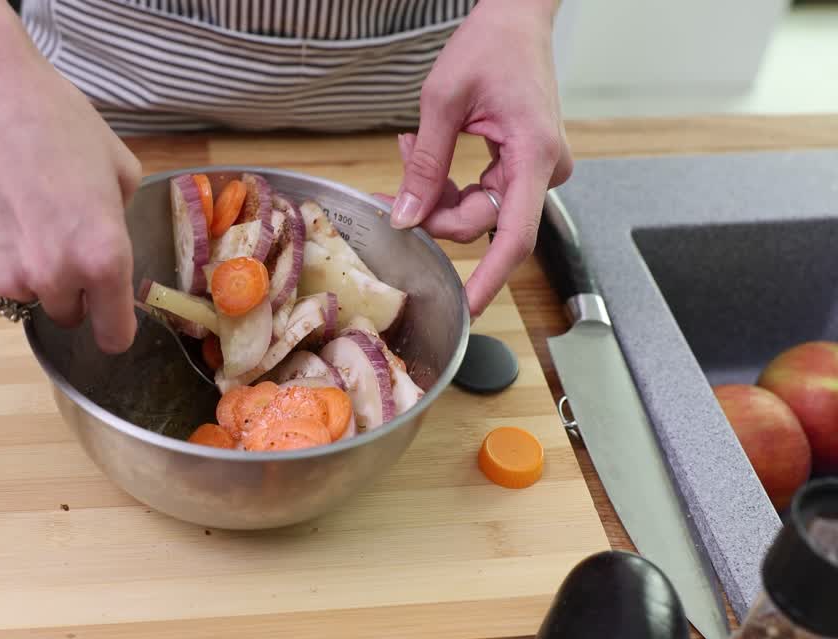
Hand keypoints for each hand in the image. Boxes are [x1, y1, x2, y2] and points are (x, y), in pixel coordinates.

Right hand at [0, 1, 142, 353]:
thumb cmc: (52, 119)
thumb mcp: (117, 164)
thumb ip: (121, 216)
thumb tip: (113, 236)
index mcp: (102, 255)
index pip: (113, 333)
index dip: (112, 326)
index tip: (107, 321)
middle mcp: (54, 276)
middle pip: (66, 313)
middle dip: (66, 285)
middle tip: (51, 233)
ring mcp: (3, 278)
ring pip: (22, 292)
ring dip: (21, 266)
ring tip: (12, 209)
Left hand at [385, 0, 572, 317]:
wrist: (517, 19)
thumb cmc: (490, 45)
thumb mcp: (442, 101)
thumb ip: (424, 163)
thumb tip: (404, 217)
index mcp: (534, 154)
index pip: (515, 238)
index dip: (489, 281)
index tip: (466, 311)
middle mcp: (544, 170)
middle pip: (481, 224)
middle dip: (432, 212)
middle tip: (392, 184)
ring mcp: (537, 171)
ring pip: (476, 212)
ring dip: (435, 192)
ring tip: (410, 145)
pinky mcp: (524, 168)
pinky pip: (481, 194)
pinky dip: (449, 182)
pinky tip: (426, 149)